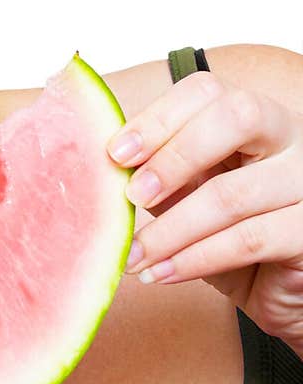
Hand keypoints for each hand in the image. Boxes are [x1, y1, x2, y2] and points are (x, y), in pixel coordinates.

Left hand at [107, 70, 302, 356]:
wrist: (288, 292)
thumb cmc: (233, 237)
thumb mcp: (191, 197)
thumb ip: (160, 177)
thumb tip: (99, 171)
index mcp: (255, 116)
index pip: (208, 90)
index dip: (159, 118)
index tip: (115, 154)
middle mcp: (291, 137)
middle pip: (238, 116)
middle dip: (174, 157)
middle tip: (132, 197)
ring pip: (232, 194)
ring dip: (170, 230)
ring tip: (133, 257)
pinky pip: (247, 240)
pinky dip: (194, 260)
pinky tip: (161, 274)